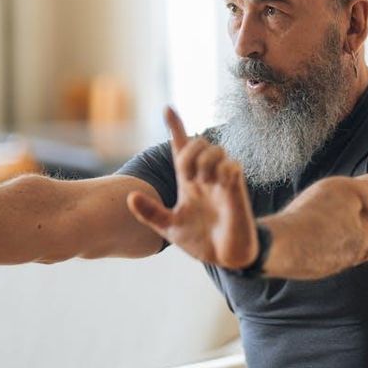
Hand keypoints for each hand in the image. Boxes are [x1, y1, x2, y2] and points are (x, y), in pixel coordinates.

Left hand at [125, 107, 258, 269]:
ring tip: (202, 182)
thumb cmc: (200, 240)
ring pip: (216, 149)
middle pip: (199, 142)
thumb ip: (150, 212)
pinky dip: (222, 171)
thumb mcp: (168, 227)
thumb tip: (130, 196)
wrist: (224, 258)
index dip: (176, 127)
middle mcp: (206, 176)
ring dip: (204, 161)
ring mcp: (222, 181)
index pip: (181, 147)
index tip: (167, 109)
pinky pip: (232, 166)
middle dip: (189, 152)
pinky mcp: (237, 190)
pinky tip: (218, 185)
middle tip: (186, 176)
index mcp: (188, 182)